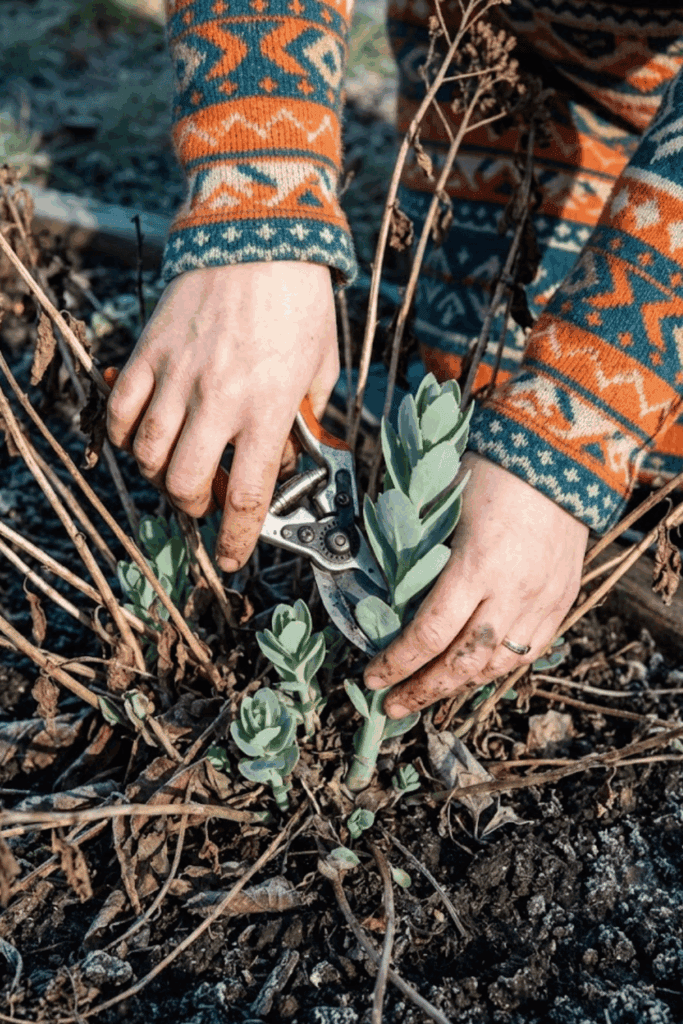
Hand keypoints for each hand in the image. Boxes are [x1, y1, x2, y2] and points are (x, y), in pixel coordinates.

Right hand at [106, 261, 338, 571]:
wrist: (261, 230)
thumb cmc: (299, 297)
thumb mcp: (322, 363)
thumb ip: (308, 414)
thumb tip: (294, 447)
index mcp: (268, 408)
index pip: (246, 496)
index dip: (236, 540)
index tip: (232, 557)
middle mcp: (219, 400)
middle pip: (186, 485)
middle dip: (195, 508)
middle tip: (205, 502)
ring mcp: (178, 375)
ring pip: (147, 454)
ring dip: (159, 476)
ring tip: (174, 468)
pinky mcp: (149, 351)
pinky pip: (120, 409)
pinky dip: (123, 433)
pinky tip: (140, 434)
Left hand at [363, 452, 588, 717]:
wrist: (557, 455)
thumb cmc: (491, 471)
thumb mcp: (442, 507)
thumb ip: (417, 554)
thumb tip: (386, 594)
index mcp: (476, 566)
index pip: (429, 634)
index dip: (397, 663)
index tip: (373, 679)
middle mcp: (513, 592)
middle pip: (463, 663)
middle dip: (423, 689)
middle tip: (393, 706)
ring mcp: (543, 601)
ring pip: (497, 665)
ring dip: (458, 686)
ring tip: (428, 693)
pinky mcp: (563, 600)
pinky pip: (529, 651)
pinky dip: (496, 668)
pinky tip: (472, 673)